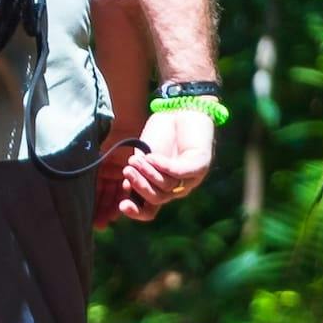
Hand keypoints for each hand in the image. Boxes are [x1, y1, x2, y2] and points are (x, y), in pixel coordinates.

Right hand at [108, 104, 216, 223]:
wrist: (180, 110)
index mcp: (160, 189)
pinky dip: (164, 166)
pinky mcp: (200, 164)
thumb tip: (126, 189)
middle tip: (128, 170)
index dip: (136, 213)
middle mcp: (176, 188)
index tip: (121, 206)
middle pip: (157, 199)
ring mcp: (190, 178)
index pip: (149, 211)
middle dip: (140, 186)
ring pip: (167, 186)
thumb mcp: (142, 157)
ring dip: (149, 173)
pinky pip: (181, 172)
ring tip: (137, 158)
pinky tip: (152, 157)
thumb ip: (137, 173)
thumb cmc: (160, 134)